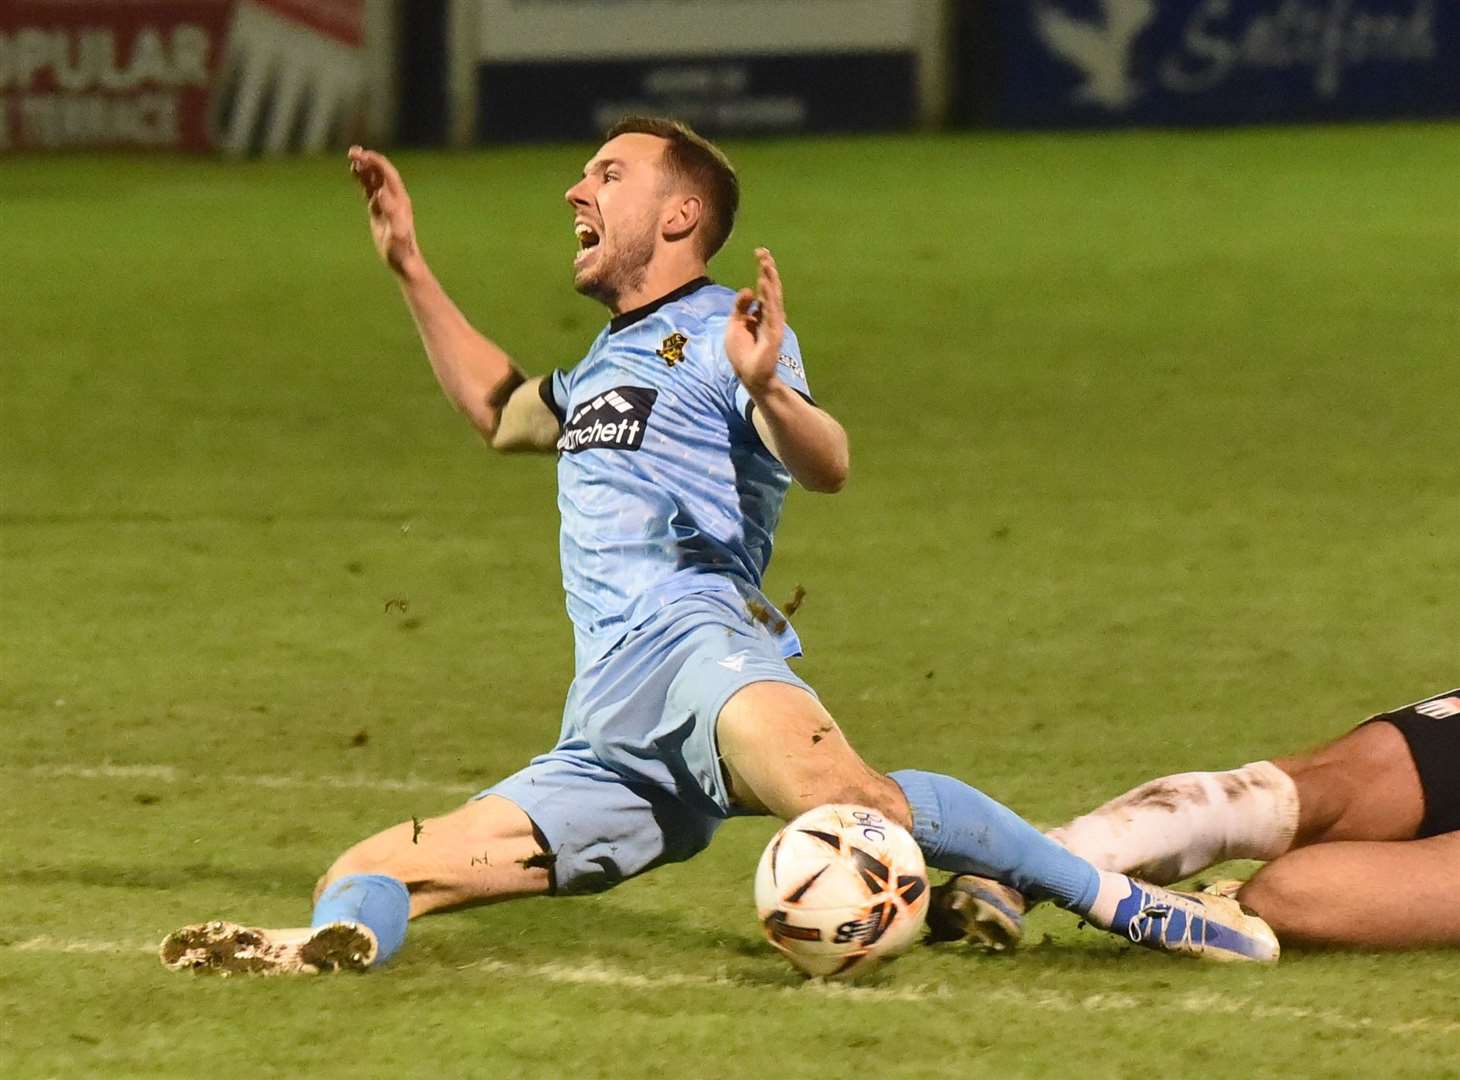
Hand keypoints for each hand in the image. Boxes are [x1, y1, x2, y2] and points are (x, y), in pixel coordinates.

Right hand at [348, 146, 419, 276]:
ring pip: (374, 180)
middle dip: (368, 160)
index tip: (362, 155)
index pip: (388, 174)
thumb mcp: (396, 232)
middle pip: (381, 173)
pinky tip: (354, 172)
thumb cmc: (401, 250)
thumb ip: (391, 212)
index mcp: (400, 200)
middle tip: (352, 152)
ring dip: (364, 168)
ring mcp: (387, 203)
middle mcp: (395, 198)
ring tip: (351, 157)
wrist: (403, 261)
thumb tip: (381, 193)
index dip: (376, 163)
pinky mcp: (379, 210)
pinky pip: (369, 190)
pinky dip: (362, 180)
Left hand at [725, 247, 785, 396]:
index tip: (759, 253)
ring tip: (766, 264)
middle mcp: (770, 315)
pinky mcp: (773, 334)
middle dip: (767, 270)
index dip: (763, 271)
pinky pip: (771, 312)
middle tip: (763, 252)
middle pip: (770, 288)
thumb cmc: (742, 352)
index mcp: (761, 313)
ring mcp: (773, 324)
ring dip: (770, 280)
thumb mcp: (735, 324)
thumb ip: (741, 307)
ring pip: (773, 297)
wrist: (748, 375)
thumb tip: (749, 289)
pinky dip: (768, 298)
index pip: (764, 288)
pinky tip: (765, 285)